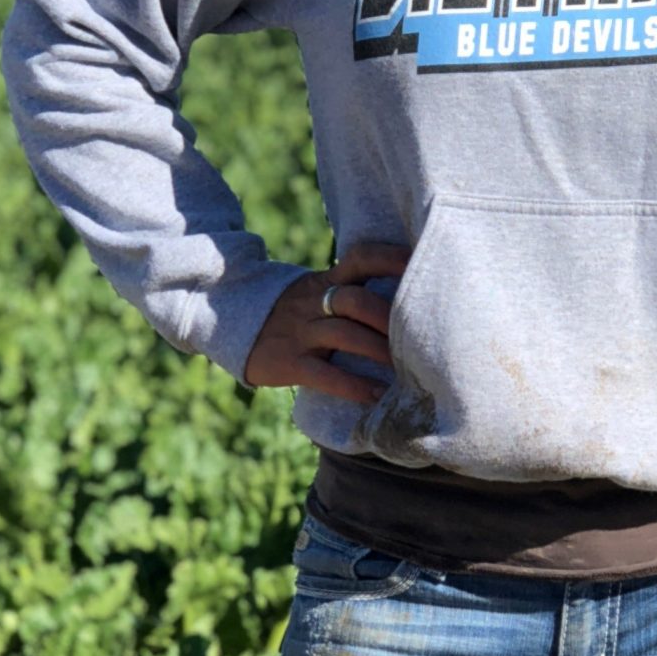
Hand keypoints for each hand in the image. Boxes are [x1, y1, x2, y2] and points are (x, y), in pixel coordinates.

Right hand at [242, 239, 410, 404]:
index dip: (391, 260)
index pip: (361, 259)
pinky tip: (377, 396)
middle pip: (355, 300)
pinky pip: (325, 374)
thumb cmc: (297, 314)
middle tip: (420, 336)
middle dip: (389, 317)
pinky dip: (354, 386)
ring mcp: (301, 332)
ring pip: (343, 334)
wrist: (234, 327)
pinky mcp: (290, 362)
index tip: (421, 266)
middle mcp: (314, 302)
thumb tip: (410, 298)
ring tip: (407, 368)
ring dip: (378, 350)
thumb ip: (354, 290)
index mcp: (326, 280)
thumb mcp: (319, 292)